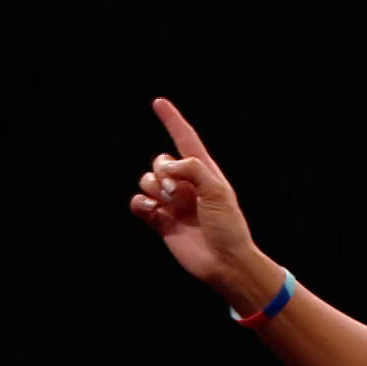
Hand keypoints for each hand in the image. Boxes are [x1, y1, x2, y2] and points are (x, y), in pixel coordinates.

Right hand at [127, 98, 258, 284]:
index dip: (172, 121)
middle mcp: (187, 185)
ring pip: (146, 181)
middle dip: (162, 170)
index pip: (186, 140)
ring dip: (153, 188)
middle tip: (177, 191)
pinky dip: (141, 204)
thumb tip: (167, 167)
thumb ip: (192, 168)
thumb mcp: (217, 190)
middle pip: (159, 161)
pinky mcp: (160, 221)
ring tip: (170, 204)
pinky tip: (153, 212)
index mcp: (205, 173)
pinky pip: (138, 203)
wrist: (224, 262)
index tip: (159, 102)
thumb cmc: (228, 227)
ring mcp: (172, 203)